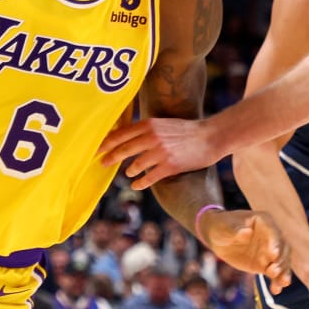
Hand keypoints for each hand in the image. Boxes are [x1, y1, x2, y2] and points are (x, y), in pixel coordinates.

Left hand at [98, 117, 224, 189]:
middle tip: (102, 163)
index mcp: (149, 124)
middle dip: (110, 157)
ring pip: (134, 166)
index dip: (106, 142)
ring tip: (128, 172)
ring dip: (129, 170)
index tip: (97, 148)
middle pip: (123, 149)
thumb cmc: (187, 131)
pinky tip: (136, 184)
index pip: (121, 133)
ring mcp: (160, 153)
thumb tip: (127, 137)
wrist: (211, 137)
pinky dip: (140, 183)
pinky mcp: (169, 166)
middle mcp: (152, 137)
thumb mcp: (164, 124)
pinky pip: (148, 178)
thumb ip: (147, 129)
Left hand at [199, 209, 288, 287]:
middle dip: (281, 260)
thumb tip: (247, 232)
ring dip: (283, 273)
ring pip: (282, 262)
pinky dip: (277, 281)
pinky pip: (274, 273)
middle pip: (282, 248)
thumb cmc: (221, 226)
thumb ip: (236, 230)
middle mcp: (271, 236)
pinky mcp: (265, 264)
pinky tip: (276, 290)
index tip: (274, 254)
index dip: (275, 243)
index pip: (274, 232)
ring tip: (281, 283)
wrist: (217, 237)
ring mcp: (269, 251)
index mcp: (264, 222)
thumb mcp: (225, 226)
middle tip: (274, 271)